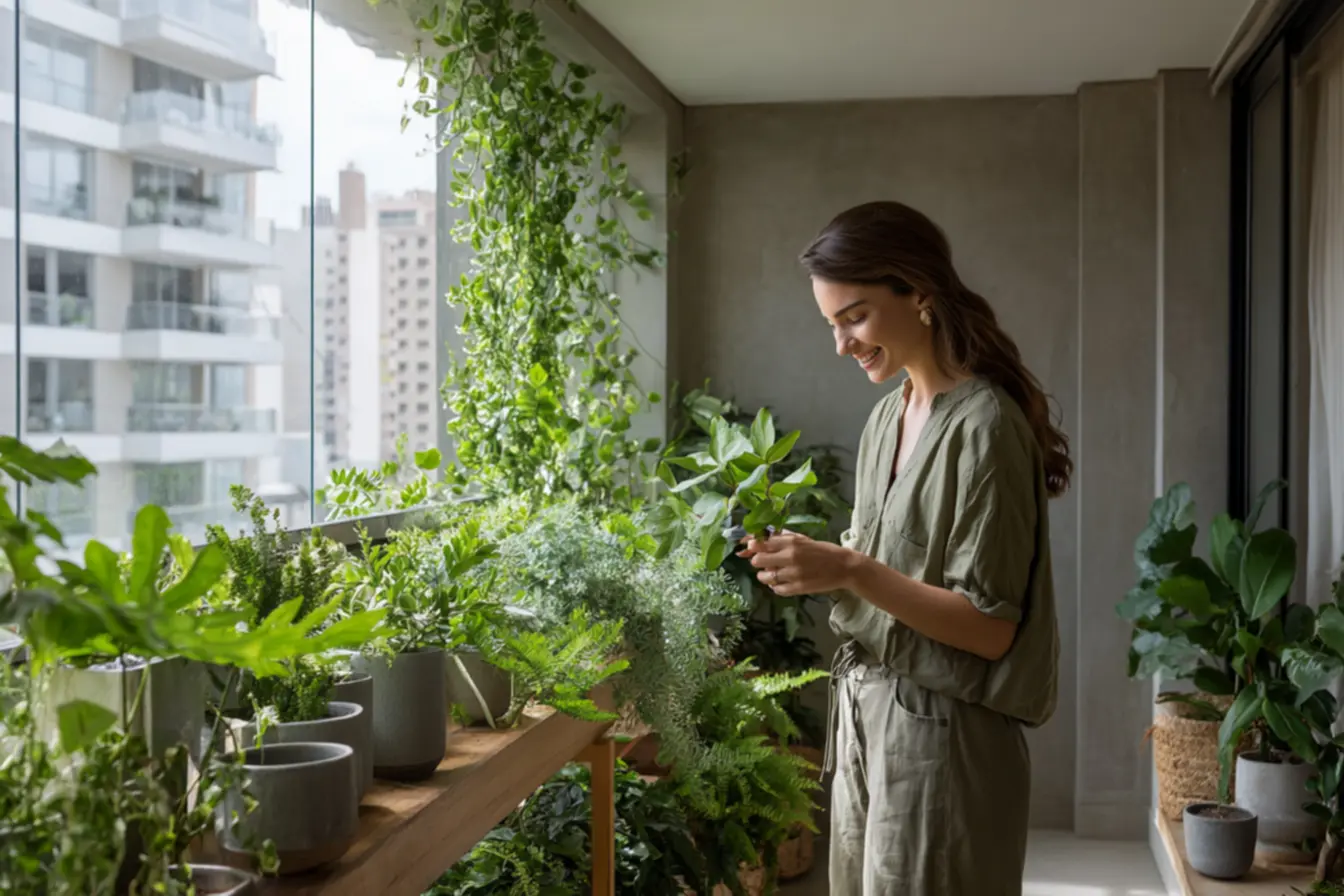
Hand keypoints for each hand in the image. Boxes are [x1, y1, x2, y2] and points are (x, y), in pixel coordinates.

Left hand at [736, 530, 855, 596]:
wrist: (844, 567)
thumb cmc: (823, 550)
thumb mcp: (803, 539)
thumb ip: (782, 538)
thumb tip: (761, 538)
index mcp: (791, 542)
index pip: (760, 542)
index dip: (751, 545)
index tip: (748, 548)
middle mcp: (789, 557)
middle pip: (758, 560)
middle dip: (757, 560)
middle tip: (764, 562)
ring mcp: (792, 574)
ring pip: (764, 577)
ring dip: (764, 575)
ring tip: (771, 574)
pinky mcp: (797, 588)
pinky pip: (776, 590)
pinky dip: (775, 587)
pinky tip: (780, 583)